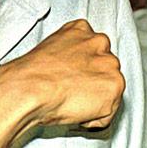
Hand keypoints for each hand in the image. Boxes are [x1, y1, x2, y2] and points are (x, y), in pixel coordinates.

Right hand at [1, 19, 124, 129]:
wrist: (32, 87)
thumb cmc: (33, 73)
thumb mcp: (50, 49)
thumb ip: (68, 53)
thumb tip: (69, 67)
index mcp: (82, 29)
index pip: (94, 47)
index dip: (85, 67)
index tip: (75, 75)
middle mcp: (99, 42)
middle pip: (105, 67)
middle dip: (93, 81)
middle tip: (73, 92)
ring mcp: (109, 64)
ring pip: (110, 89)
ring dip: (96, 100)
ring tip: (72, 102)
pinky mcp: (114, 85)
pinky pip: (108, 111)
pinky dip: (95, 118)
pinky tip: (78, 112)